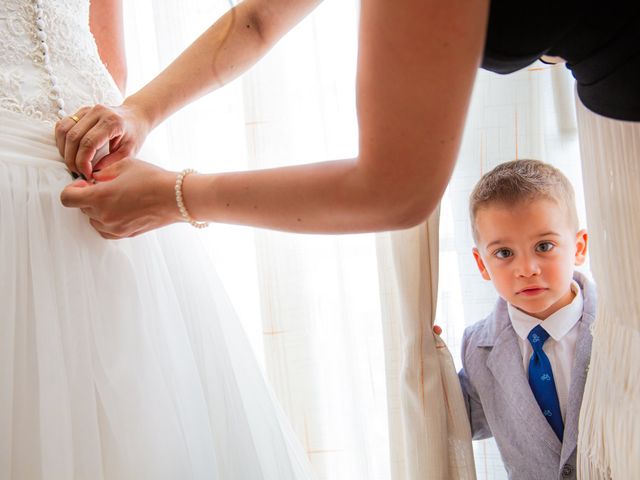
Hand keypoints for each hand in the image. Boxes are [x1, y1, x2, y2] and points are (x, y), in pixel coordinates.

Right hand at [54, 100, 151, 180]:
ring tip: (73, 163)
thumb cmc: (134, 133)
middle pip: (73, 137)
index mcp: (112, 122)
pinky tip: (69, 151)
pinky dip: (62, 140)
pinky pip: (63, 125)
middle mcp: (97, 112)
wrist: (136, 115)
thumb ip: (112, 162)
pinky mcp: (80, 111)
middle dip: (72, 159)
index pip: (88, 143)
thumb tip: (92, 172)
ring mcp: (87, 110)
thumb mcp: (129, 151)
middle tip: (78, 172)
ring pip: (64, 130)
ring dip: (64, 150)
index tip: (86, 174)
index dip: (83, 162)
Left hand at [60, 158, 180, 238]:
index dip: (72, 188)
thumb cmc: (152, 179)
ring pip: (93, 220)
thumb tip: (94, 179)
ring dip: (96, 209)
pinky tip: (119, 210)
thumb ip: (102, 172)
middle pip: (81, 208)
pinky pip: (106, 230)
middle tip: (105, 186)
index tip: (84, 183)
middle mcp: (104, 216)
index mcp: (99, 197)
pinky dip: (106, 221)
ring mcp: (115, 227)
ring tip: (114, 198)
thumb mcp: (124, 165)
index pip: (67, 198)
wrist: (175, 197)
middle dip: (88, 196)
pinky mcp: (125, 234)